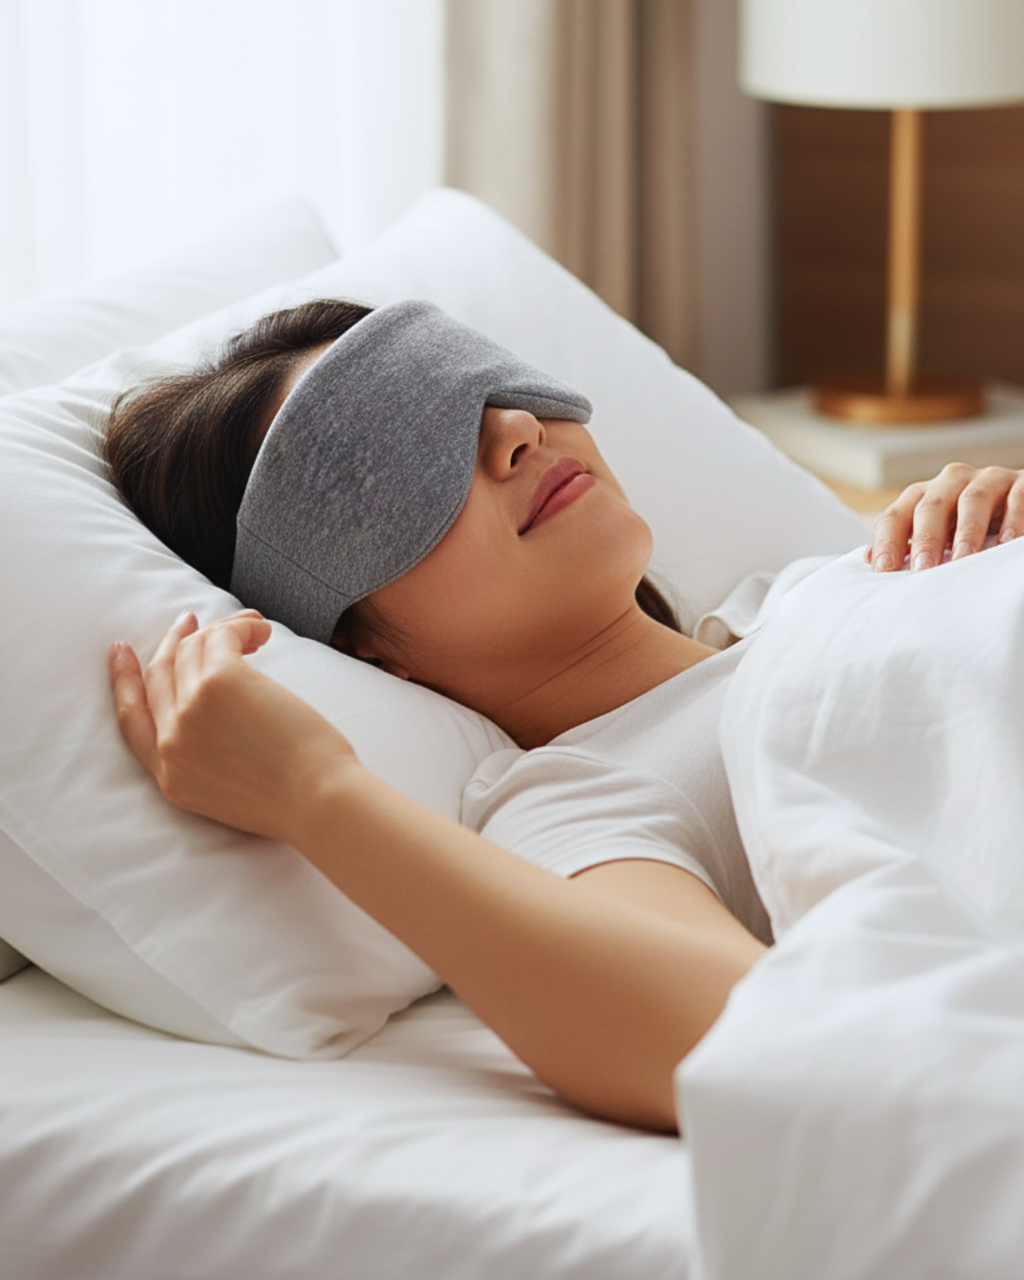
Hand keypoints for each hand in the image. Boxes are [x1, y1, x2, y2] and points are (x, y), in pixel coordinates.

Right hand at [109, 609, 359, 845]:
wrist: (319, 803)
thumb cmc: (297, 800)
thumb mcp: (228, 794)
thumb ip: (207, 761)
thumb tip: (222, 714)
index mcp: (170, 776)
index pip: (131, 720)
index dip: (124, 681)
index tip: (122, 651)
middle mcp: (171, 743)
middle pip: (158, 675)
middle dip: (171, 642)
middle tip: (188, 621)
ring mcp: (191, 710)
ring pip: (191, 650)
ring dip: (222, 630)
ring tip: (252, 628)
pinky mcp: (220, 682)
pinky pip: (221, 637)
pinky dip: (242, 627)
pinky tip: (262, 631)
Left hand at [868, 463, 1023, 571]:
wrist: (1017, 504)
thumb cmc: (968, 526)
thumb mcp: (938, 533)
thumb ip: (908, 543)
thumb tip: (869, 560)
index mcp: (923, 496)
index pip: (895, 517)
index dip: (887, 542)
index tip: (884, 572)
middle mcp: (951, 482)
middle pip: (931, 507)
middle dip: (925, 539)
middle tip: (924, 569)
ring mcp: (987, 479)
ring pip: (972, 499)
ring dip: (967, 531)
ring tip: (963, 558)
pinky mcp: (1021, 482)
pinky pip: (1017, 497)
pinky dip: (1013, 519)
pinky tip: (1007, 542)